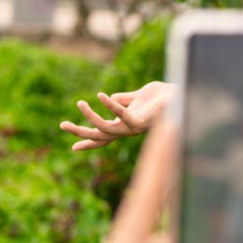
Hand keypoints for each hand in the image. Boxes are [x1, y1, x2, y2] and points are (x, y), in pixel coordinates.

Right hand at [60, 81, 175, 151]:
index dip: (89, 142)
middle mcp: (129, 131)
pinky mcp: (144, 121)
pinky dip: (111, 106)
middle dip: (80, 133)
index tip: (72, 148)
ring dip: (91, 118)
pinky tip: (101, 95)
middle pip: (99, 137)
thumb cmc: (162, 96)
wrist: (181, 94)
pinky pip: (123, 116)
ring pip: (106, 130)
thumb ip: (125, 99)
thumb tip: (111, 98)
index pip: (104, 137)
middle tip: (61, 124)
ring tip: (79, 103)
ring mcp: (135, 128)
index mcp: (126, 126)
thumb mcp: (138, 97)